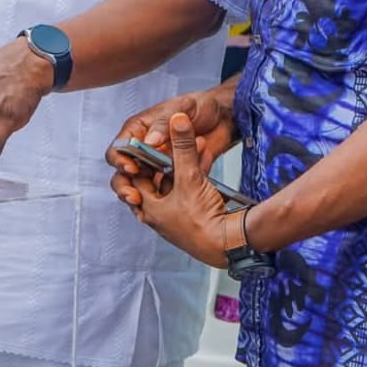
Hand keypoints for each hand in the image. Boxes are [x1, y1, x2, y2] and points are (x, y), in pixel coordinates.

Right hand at [106, 87, 237, 210]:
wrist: (227, 117)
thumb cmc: (201, 105)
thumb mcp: (182, 107)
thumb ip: (163, 124)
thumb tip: (148, 141)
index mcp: (140, 129)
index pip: (119, 147)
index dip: (120, 160)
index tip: (131, 169)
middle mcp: (146, 148)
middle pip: (124, 171)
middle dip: (125, 186)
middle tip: (133, 197)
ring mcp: (160, 163)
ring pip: (141, 185)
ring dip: (143, 197)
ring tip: (145, 210)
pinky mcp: (176, 175)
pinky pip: (166, 190)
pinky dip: (167, 198)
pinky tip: (173, 206)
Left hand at [125, 114, 231, 266]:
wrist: (230, 246)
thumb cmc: (203, 220)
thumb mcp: (189, 177)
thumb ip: (183, 147)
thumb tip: (177, 120)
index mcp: (149, 208)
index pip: (136, 177)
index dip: (142, 158)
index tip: (150, 143)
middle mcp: (159, 217)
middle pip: (157, 181)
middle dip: (168, 162)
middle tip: (174, 148)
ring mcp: (177, 220)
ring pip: (175, 187)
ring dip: (184, 170)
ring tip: (195, 152)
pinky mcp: (195, 221)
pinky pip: (190, 195)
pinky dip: (195, 181)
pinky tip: (205, 169)